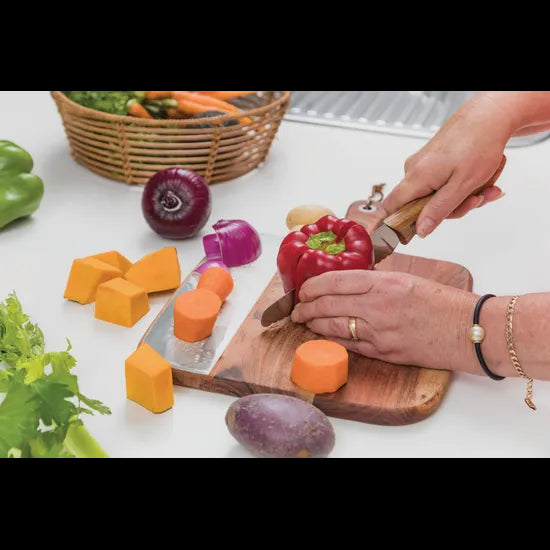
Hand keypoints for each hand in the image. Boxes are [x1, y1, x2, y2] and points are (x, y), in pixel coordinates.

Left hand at [291, 269, 479, 373]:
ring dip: (314, 324)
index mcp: (384, 283)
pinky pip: (350, 344)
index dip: (311, 286)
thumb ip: (376, 282)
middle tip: (297, 309)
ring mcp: (379, 332)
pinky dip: (333, 339)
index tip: (302, 290)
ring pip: (333, 326)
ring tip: (304, 321)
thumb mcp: (407, 280)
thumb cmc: (443, 303)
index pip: (334, 281)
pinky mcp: (384, 352)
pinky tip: (324, 335)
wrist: (469, 330)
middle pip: (327, 305)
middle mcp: (377, 306)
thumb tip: (348, 284)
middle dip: (305, 307)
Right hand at [382, 93, 512, 237]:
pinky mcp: (431, 162)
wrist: (487, 117)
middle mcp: (414, 171)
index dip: (396, 224)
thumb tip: (421, 230)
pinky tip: (479, 181)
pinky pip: (440, 184)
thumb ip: (439, 210)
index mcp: (416, 178)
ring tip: (485, 188)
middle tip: (475, 201)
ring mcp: (422, 165)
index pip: (392, 208)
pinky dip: (459, 186)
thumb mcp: (461, 185)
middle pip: (421, 205)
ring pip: (434, 195)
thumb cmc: (477, 144)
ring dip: (461, 197)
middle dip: (451, 209)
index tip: (407, 236)